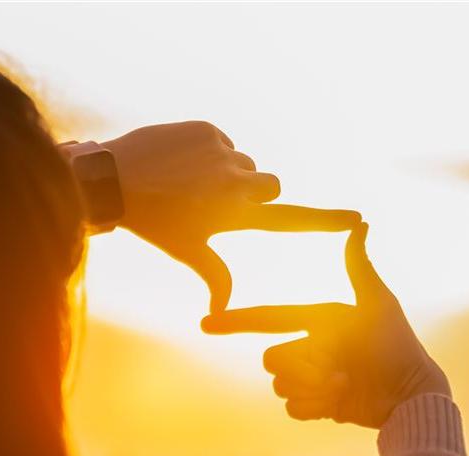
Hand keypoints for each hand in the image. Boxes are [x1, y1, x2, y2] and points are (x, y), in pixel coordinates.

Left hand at [102, 121, 360, 311]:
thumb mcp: (187, 250)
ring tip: (190, 182)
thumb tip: (219, 313)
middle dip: (254, 191)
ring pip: (244, 164)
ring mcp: (223, 153)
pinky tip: (180, 161)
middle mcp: (237, 183)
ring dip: (228, 171)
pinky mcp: (207, 130)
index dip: (327, 221)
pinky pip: (221, 141)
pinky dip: (208, 150)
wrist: (110, 178)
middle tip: (216, 199)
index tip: (357, 219)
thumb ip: (215, 276)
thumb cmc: (153, 223)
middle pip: (269, 185)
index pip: (292, 220)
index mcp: (237, 215)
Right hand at [200, 223, 450, 428]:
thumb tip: (360, 222)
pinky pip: (292, 408)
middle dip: (301, 364)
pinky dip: (314, 407)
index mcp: (319, 322)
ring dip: (311, 387)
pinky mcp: (318, 406)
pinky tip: (339, 403)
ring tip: (343, 384)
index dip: (238, 321)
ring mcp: (312, 379)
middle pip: (272, 357)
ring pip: (280, 384)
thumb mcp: (377, 304)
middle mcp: (311, 348)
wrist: (409, 394)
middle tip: (337, 368)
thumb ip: (359, 267)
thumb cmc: (397, 345)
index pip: (271, 319)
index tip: (207, 323)